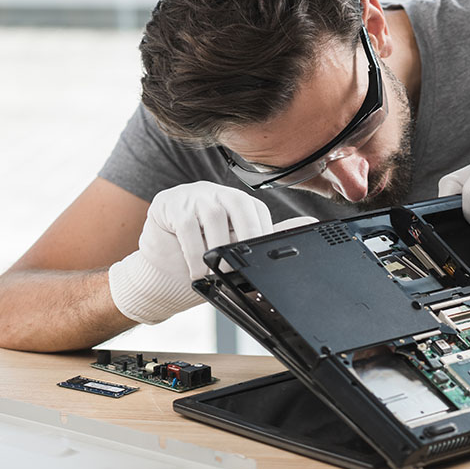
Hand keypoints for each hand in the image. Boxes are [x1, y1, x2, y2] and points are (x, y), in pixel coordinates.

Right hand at [108, 181, 316, 323]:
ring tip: (213, 273)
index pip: (258, 211)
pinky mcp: (168, 203)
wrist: (160, 276)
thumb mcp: (236, 252)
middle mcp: (217, 192)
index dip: (260, 236)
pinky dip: (193, 251)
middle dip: (244, 237)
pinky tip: (195, 271)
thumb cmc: (200, 262)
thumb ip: (268, 236)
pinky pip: (186, 224)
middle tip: (238, 267)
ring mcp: (192, 194)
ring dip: (216, 248)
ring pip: (213, 215)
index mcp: (237, 202)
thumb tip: (310, 223)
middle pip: (240, 205)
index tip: (257, 262)